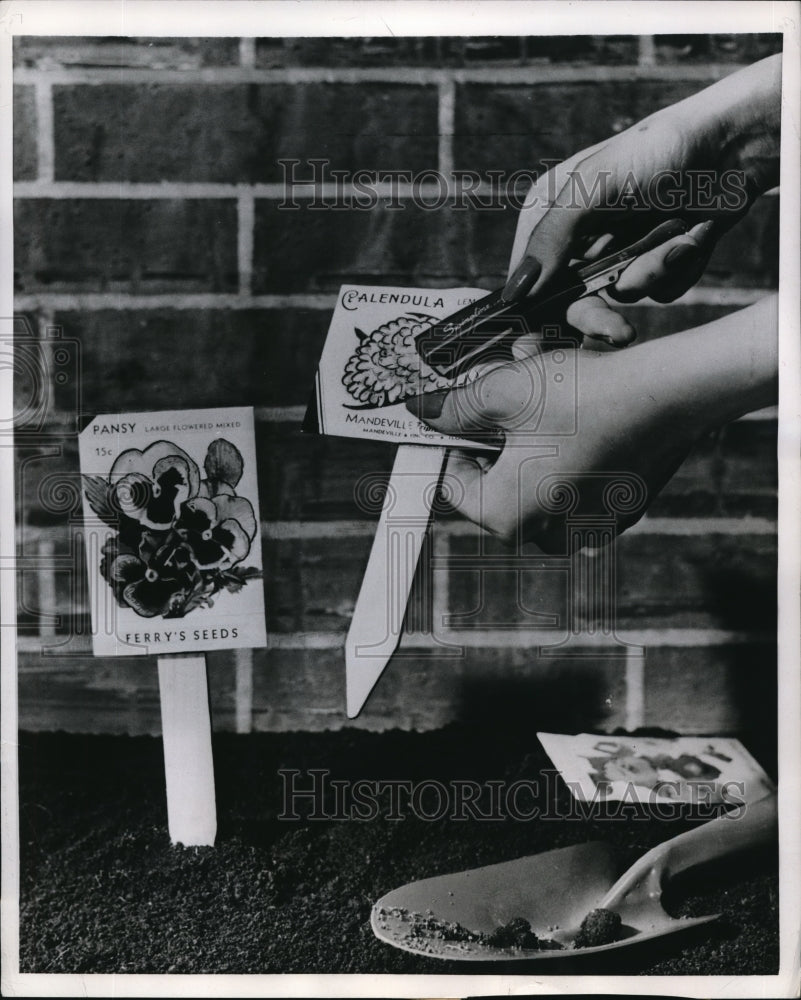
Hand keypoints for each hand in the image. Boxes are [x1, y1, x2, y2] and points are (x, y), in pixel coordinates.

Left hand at [407, 296, 776, 549]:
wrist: (670, 394)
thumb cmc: (581, 395)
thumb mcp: (503, 391)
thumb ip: (453, 407)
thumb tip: (421, 409)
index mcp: (506, 517)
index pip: (454, 484)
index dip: (450, 440)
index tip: (457, 410)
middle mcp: (545, 534)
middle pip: (498, 479)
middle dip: (496, 429)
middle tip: (504, 390)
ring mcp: (586, 528)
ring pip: (537, 477)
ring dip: (531, 433)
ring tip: (544, 389)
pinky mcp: (619, 512)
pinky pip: (576, 482)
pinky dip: (568, 449)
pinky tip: (578, 412)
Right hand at [506, 54, 780, 344]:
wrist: (733, 143)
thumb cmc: (655, 150)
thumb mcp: (591, 191)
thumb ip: (549, 242)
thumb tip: (512, 295)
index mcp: (551, 213)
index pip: (527, 277)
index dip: (531, 312)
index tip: (535, 347)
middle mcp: (582, 236)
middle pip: (571, 300)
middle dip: (598, 314)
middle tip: (620, 333)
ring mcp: (622, 250)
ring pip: (623, 295)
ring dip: (653, 271)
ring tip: (679, 238)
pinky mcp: (660, 260)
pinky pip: (661, 290)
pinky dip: (680, 268)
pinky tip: (693, 235)